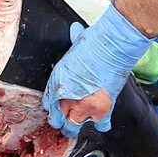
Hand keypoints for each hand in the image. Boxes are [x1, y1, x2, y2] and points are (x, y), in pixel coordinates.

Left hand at [40, 5, 149, 137]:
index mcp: (56, 83)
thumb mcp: (74, 45)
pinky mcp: (103, 110)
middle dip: (60, 120)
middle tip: (64, 120)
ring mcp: (84, 107)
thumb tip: (75, 29)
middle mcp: (67, 98)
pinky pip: (100, 126)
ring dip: (75, 125)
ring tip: (77, 123)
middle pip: (58, 120)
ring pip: (73, 126)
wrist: (110, 49)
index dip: (52, 108)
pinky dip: (100, 124)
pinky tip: (99, 121)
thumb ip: (72, 43)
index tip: (55, 109)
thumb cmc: (92, 44)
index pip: (47, 104)